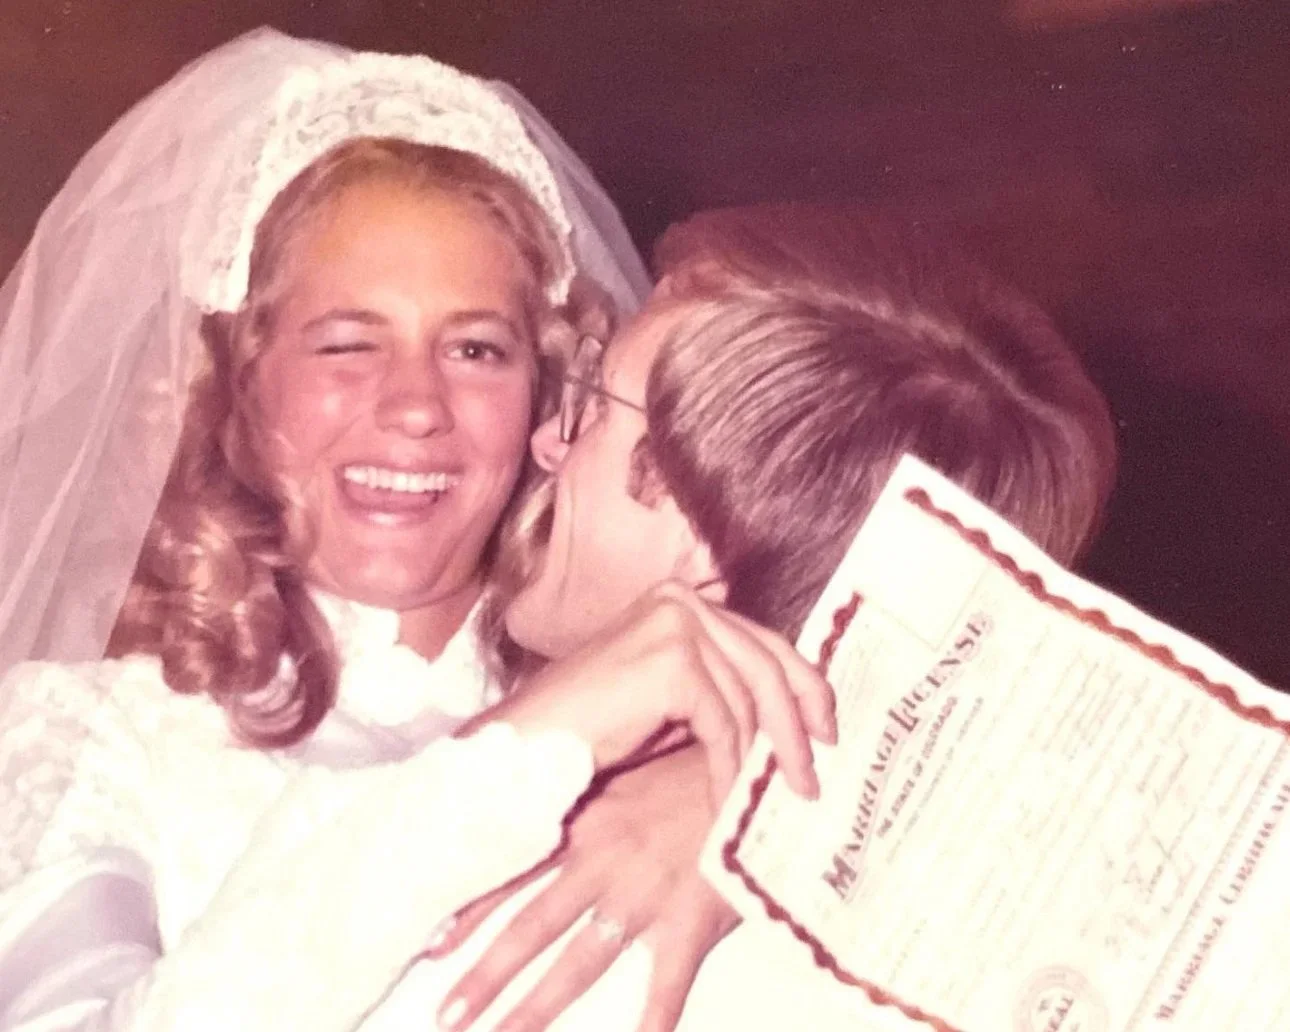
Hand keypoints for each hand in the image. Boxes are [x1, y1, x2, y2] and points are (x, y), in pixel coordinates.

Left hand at [431, 745, 738, 1031]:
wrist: (755, 760)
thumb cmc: (691, 761)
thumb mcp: (629, 767)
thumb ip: (586, 794)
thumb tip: (536, 809)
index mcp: (583, 821)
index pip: (509, 872)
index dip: (466, 913)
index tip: (427, 948)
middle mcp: (603, 859)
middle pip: (530, 928)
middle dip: (485, 976)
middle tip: (445, 1017)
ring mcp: (646, 894)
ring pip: (580, 963)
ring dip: (537, 1008)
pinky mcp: (693, 918)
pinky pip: (668, 983)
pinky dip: (652, 1023)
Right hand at [494, 581, 836, 804]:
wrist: (530, 742)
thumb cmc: (591, 728)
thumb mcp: (669, 700)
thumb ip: (719, 690)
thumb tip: (787, 720)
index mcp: (682, 601)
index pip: (762, 640)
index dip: (802, 686)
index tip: (825, 729)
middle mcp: (681, 601)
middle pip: (766, 664)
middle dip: (796, 725)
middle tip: (810, 775)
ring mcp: (676, 625)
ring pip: (748, 699)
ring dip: (761, 757)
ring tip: (770, 798)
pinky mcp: (672, 661)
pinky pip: (723, 725)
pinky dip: (729, 769)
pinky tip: (726, 804)